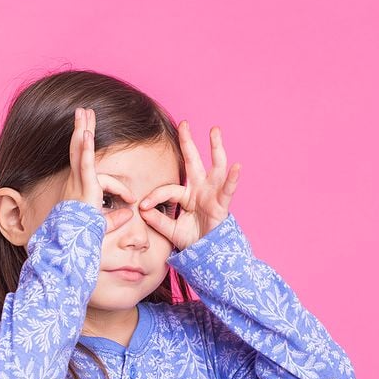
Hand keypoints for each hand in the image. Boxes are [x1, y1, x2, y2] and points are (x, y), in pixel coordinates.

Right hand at [61, 107, 134, 232]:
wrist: (72, 242)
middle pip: (78, 150)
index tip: (131, 201)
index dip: (119, 188)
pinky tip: (86, 132)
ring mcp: (78, 181)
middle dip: (81, 130)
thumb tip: (128, 215)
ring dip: (82, 130)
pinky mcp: (84, 185)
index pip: (98, 176)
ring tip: (83, 111)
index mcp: (79, 189)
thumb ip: (115, 218)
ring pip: (80, 150)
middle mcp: (76, 181)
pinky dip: (86, 148)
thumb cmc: (83, 236)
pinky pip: (85, 163)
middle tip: (82, 112)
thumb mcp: (103, 225)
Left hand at [139, 120, 240, 249]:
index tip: (143, 206)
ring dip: (216, 148)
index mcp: (186, 194)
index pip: (168, 189)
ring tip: (215, 130)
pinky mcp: (222, 205)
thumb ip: (157, 220)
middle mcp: (200, 189)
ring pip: (215, 168)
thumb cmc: (191, 240)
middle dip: (188, 142)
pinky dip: (233, 179)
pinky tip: (237, 166)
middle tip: (184, 123)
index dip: (155, 197)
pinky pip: (228, 191)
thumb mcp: (170, 230)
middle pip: (194, 161)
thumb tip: (141, 210)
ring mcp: (213, 195)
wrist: (206, 255)